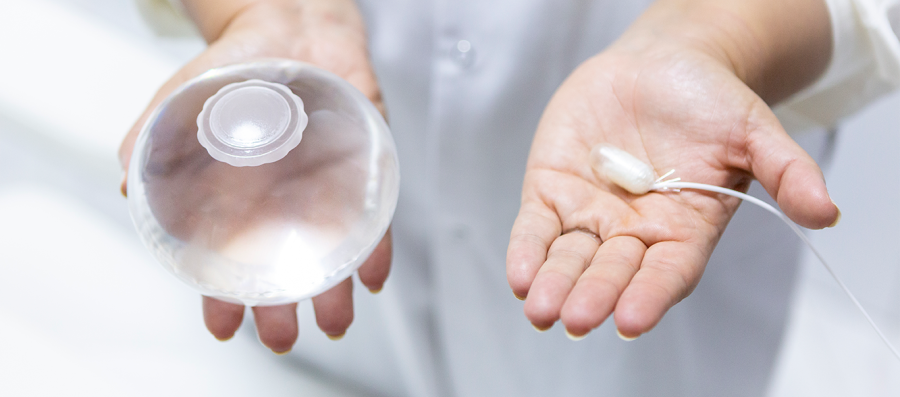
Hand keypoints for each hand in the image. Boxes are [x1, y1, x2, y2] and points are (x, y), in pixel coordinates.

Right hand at [119, 0, 389, 352]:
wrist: (289, 25)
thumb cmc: (236, 68)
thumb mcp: (182, 99)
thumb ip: (153, 140)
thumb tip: (127, 185)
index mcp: (241, 198)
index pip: (232, 260)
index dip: (226, 297)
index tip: (222, 326)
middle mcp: (285, 201)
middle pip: (286, 266)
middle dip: (283, 308)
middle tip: (281, 338)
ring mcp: (325, 187)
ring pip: (332, 251)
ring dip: (334, 291)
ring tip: (332, 322)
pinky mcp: (363, 165)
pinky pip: (374, 215)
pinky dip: (377, 246)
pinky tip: (373, 275)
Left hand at [505, 11, 838, 339]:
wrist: (659, 63)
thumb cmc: (709, 100)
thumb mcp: (754, 128)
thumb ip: (785, 169)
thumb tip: (826, 212)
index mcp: (683, 228)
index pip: (666, 272)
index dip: (649, 295)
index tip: (631, 320)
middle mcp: (633, 230)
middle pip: (612, 272)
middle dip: (594, 294)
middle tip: (577, 319)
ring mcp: (589, 213)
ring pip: (568, 258)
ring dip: (554, 284)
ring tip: (541, 310)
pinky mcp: (551, 190)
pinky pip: (536, 228)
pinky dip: (526, 251)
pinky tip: (520, 277)